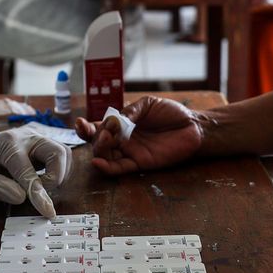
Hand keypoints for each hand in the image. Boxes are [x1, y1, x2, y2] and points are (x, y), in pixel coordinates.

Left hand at [0, 130, 71, 217]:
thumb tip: (20, 197)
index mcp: (7, 144)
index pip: (28, 170)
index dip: (38, 193)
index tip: (47, 211)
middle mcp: (26, 137)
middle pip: (57, 152)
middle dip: (56, 177)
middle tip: (41, 193)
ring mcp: (35, 139)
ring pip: (63, 153)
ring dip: (60, 174)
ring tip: (42, 188)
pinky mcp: (40, 146)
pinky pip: (60, 156)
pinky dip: (59, 171)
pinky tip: (43, 181)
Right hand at [74, 96, 206, 174]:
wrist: (193, 126)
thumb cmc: (171, 113)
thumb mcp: (148, 104)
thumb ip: (130, 111)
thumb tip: (114, 119)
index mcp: (122, 123)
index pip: (99, 126)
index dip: (87, 127)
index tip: (80, 124)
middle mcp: (123, 138)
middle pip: (99, 142)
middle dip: (94, 139)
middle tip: (104, 133)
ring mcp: (131, 151)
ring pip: (106, 156)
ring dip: (99, 151)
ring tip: (104, 143)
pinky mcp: (140, 163)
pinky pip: (120, 168)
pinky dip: (107, 168)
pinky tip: (98, 164)